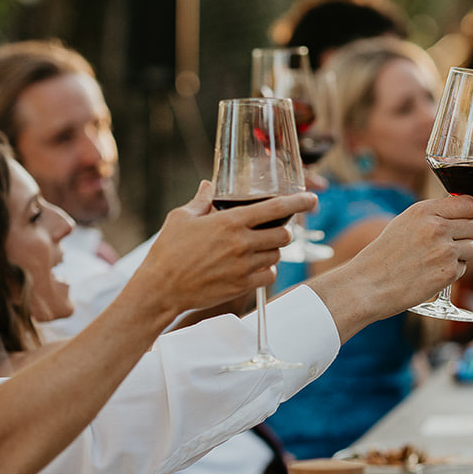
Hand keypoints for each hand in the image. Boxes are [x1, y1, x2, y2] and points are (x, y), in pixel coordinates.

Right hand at [131, 182, 316, 317]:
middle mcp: (242, 243)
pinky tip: (253, 268)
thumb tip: (208, 185)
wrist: (161, 288)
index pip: (275, 207)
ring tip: (254, 250)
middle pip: (283, 233)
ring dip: (272, 251)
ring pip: (277, 255)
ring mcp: (244, 266)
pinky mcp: (242, 285)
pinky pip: (269, 276)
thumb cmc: (168, 251)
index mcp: (230, 221)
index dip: (298, 202)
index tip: (311, 199)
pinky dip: (266, 271)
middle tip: (269, 231)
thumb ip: (201, 200)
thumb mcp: (181, 218)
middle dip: (280, 230)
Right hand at [309, 196, 472, 337]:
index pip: (470, 203)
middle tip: (448, 244)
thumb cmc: (385, 255)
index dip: (471, 212)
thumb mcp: (405, 222)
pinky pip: (464, 268)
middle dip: (466, 235)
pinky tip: (432, 272)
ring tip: (437, 259)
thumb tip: (463, 210)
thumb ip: (433, 215)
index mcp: (425, 210)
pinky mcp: (448, 273)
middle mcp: (437, 227)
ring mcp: (445, 251)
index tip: (467, 218)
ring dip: (462, 254)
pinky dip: (453, 271)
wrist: (368, 285)